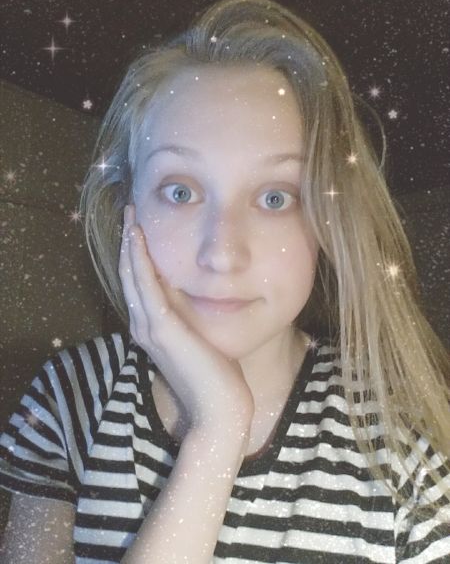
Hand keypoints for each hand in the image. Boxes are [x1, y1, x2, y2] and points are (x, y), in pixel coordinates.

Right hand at [119, 204, 254, 433]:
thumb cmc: (216, 377)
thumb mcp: (200, 339)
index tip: (140, 229)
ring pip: (133, 275)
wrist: (220, 409)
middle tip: (130, 213)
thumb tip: (198, 297)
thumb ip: (191, 319)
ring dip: (131, 244)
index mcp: (152, 328)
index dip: (136, 255)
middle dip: (130, 242)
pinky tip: (138, 237)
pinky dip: (139, 259)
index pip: (139, 284)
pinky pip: (145, 285)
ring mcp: (149, 327)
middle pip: (130, 275)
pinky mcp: (162, 328)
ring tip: (130, 217)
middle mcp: (144, 326)